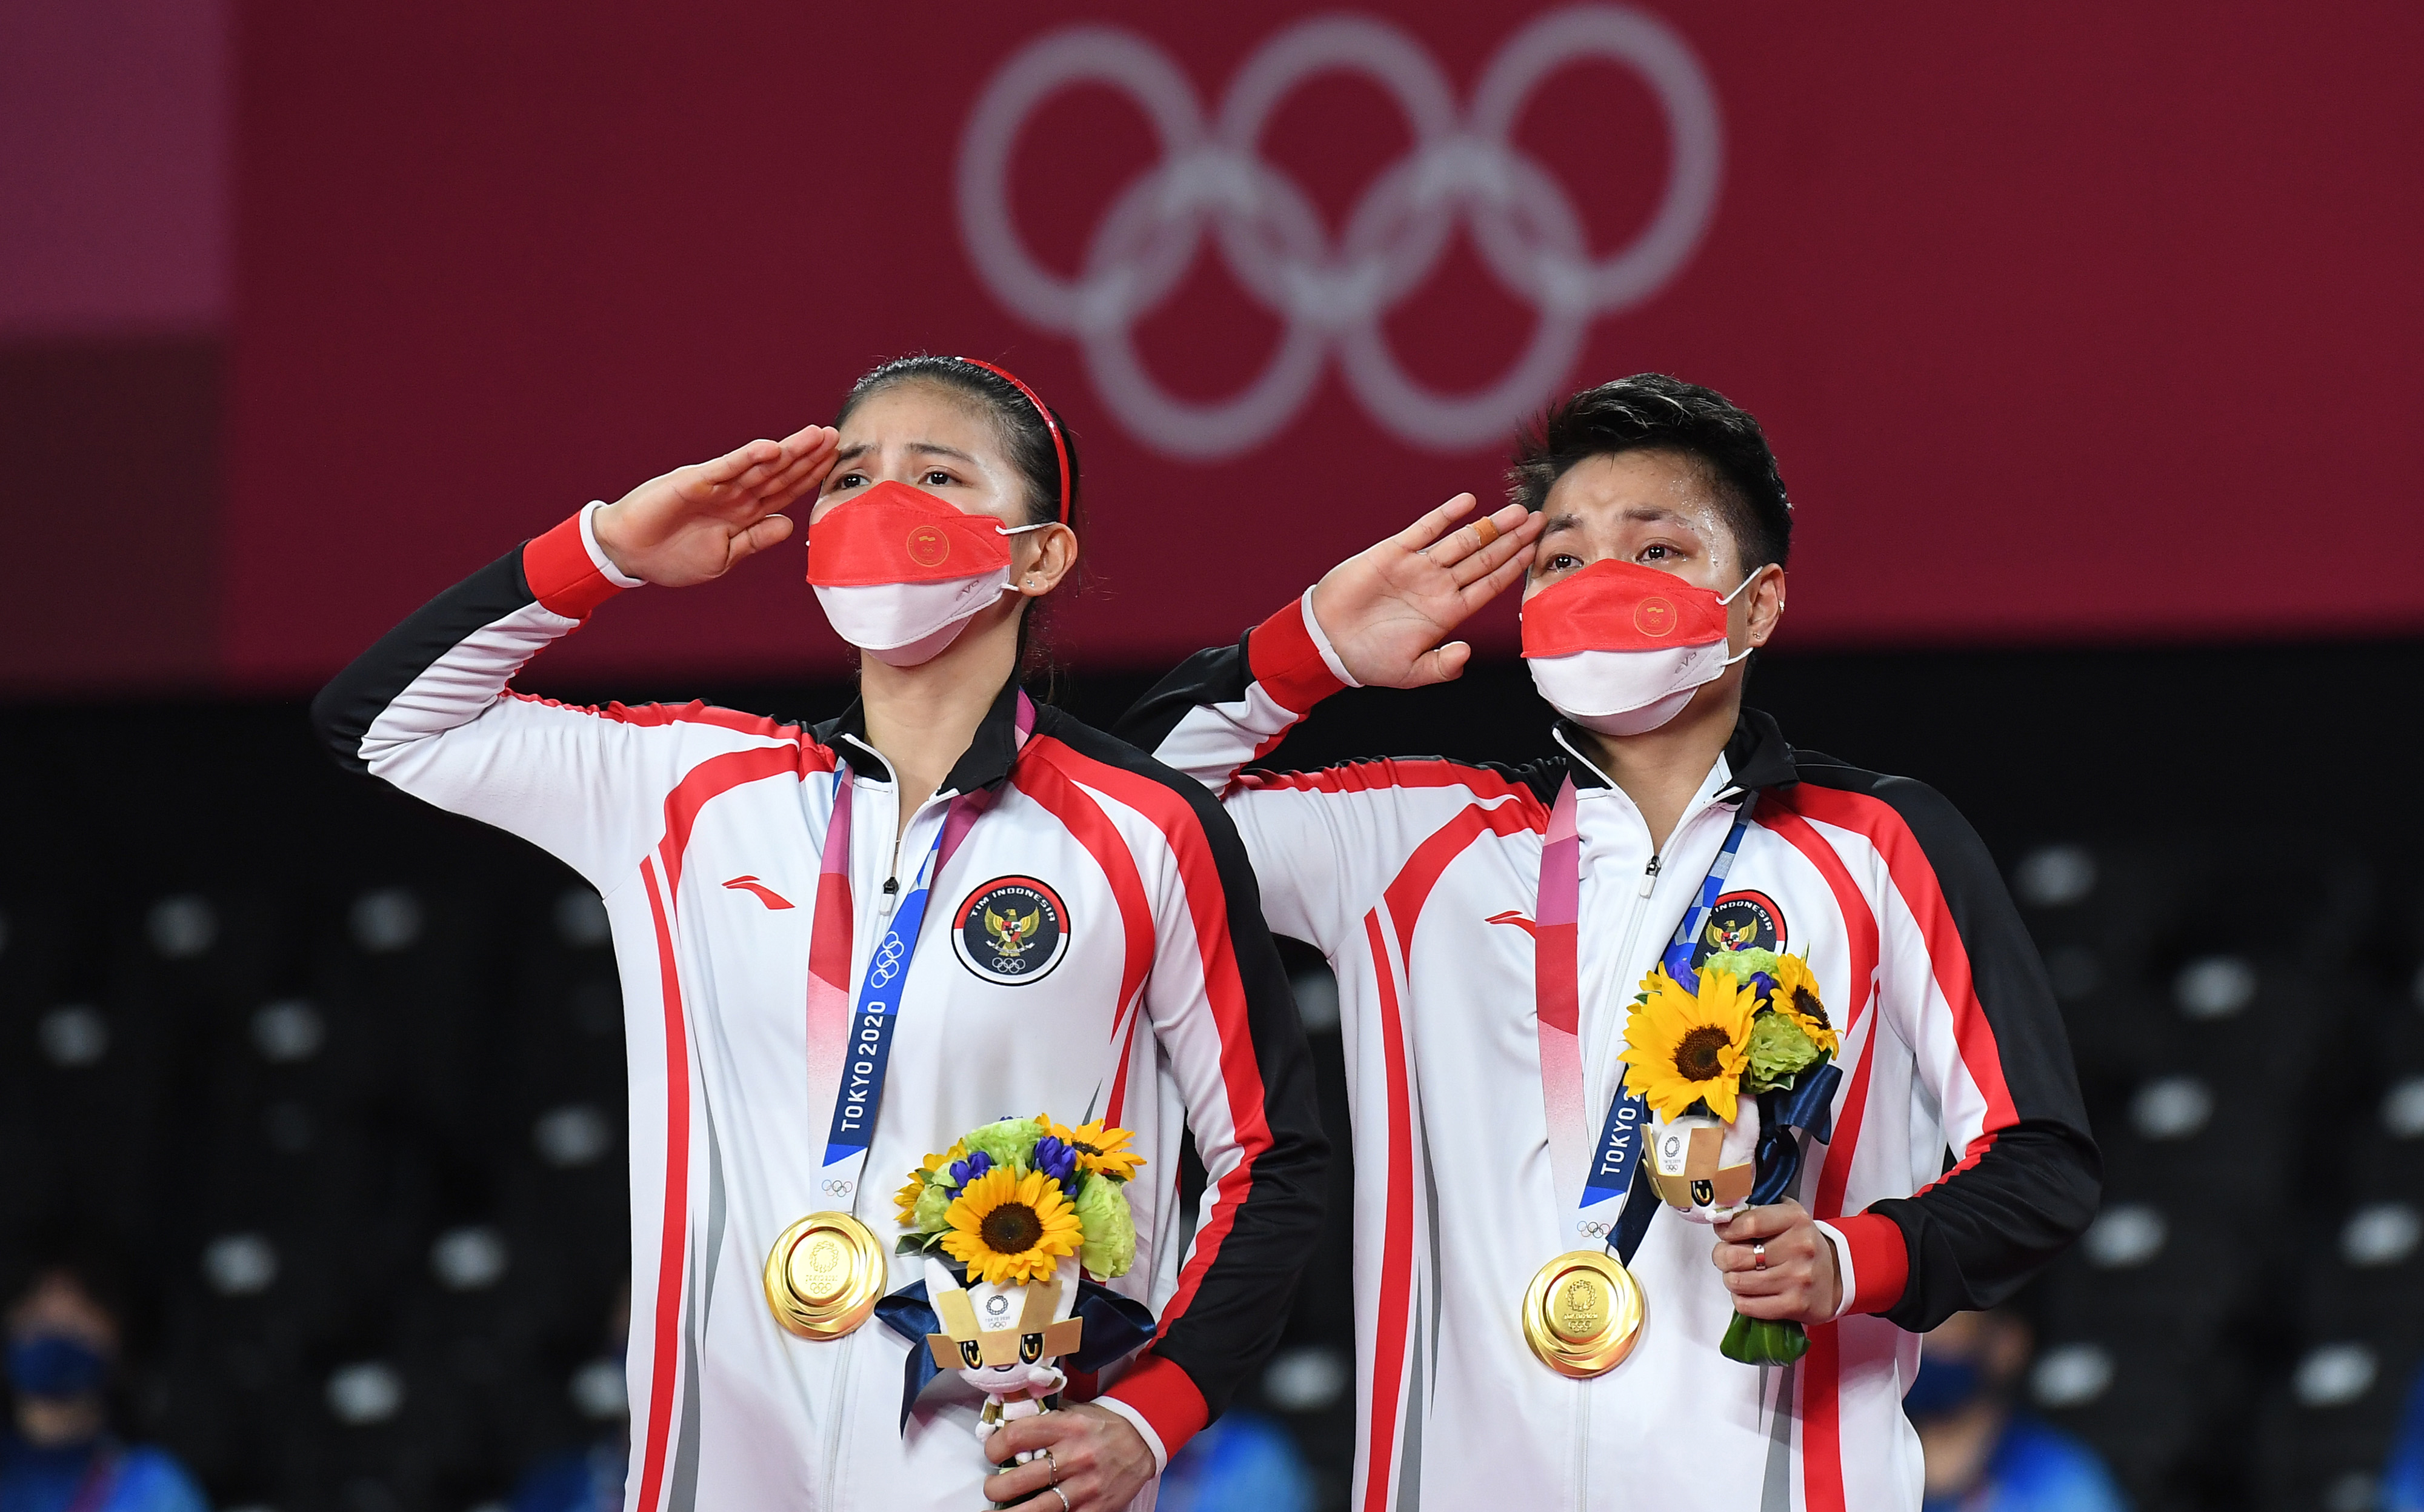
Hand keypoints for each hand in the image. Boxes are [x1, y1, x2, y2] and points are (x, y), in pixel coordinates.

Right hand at [589, 423, 838, 586]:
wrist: (630, 554)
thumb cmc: (673, 557)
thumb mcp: (724, 557)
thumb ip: (755, 539)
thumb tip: (789, 523)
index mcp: (744, 513)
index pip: (785, 491)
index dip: (810, 477)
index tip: (836, 463)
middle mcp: (735, 495)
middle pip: (779, 473)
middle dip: (808, 456)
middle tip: (835, 437)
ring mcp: (717, 486)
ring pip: (759, 466)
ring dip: (787, 451)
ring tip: (814, 436)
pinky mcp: (695, 481)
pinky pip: (726, 468)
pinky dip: (748, 458)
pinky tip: (771, 448)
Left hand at [982, 1403, 1156, 1511]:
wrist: (1143, 1440)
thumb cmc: (1102, 1425)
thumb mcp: (1074, 1412)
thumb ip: (1044, 1419)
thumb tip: (1006, 1426)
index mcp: (1066, 1426)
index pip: (1017, 1436)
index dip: (994, 1447)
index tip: (991, 1453)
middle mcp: (1075, 1455)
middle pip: (1022, 1479)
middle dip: (996, 1488)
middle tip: (992, 1489)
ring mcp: (1086, 1485)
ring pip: (1038, 1508)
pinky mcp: (1096, 1507)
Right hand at [1306, 493, 1540, 687]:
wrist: (1326, 640)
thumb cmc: (1367, 659)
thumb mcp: (1410, 673)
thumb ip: (1441, 666)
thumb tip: (1466, 654)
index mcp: (1447, 612)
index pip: (1489, 585)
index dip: (1512, 567)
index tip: (1534, 551)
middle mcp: (1438, 585)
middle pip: (1484, 558)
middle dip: (1512, 539)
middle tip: (1539, 520)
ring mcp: (1419, 567)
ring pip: (1462, 540)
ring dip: (1489, 525)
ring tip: (1515, 511)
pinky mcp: (1394, 552)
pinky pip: (1425, 529)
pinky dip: (1446, 515)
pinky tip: (1468, 503)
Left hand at [1713, 1201, 1841, 1325]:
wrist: (1835, 1276)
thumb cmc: (1801, 1244)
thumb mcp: (1786, 1217)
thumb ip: (1755, 1213)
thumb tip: (1721, 1219)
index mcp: (1796, 1220)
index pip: (1749, 1223)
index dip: (1727, 1230)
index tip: (1723, 1233)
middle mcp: (1800, 1248)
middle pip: (1735, 1256)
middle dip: (1722, 1257)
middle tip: (1726, 1257)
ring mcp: (1798, 1278)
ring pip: (1737, 1282)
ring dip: (1731, 1279)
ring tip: (1740, 1274)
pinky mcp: (1795, 1305)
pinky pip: (1747, 1305)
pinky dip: (1740, 1298)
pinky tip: (1749, 1291)